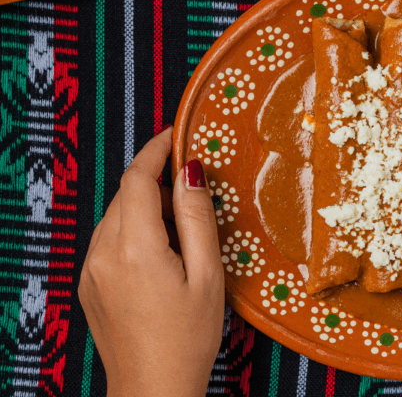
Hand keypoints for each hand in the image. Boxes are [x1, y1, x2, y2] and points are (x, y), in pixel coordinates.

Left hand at [79, 128, 223, 396]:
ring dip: (149, 209)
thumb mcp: (207, 274)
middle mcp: (103, 252)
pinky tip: (165, 256)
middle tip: (198, 194)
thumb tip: (191, 172)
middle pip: (127, 195)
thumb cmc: (188, 337)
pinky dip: (136, 232)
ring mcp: (91, 269)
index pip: (137, 177)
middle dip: (160, 184)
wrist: (152, 389)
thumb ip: (196, 218)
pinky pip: (110, 241)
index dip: (157, 150)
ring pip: (118, 217)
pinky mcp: (90, 285)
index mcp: (134, 246)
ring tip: (187, 233)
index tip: (178, 134)